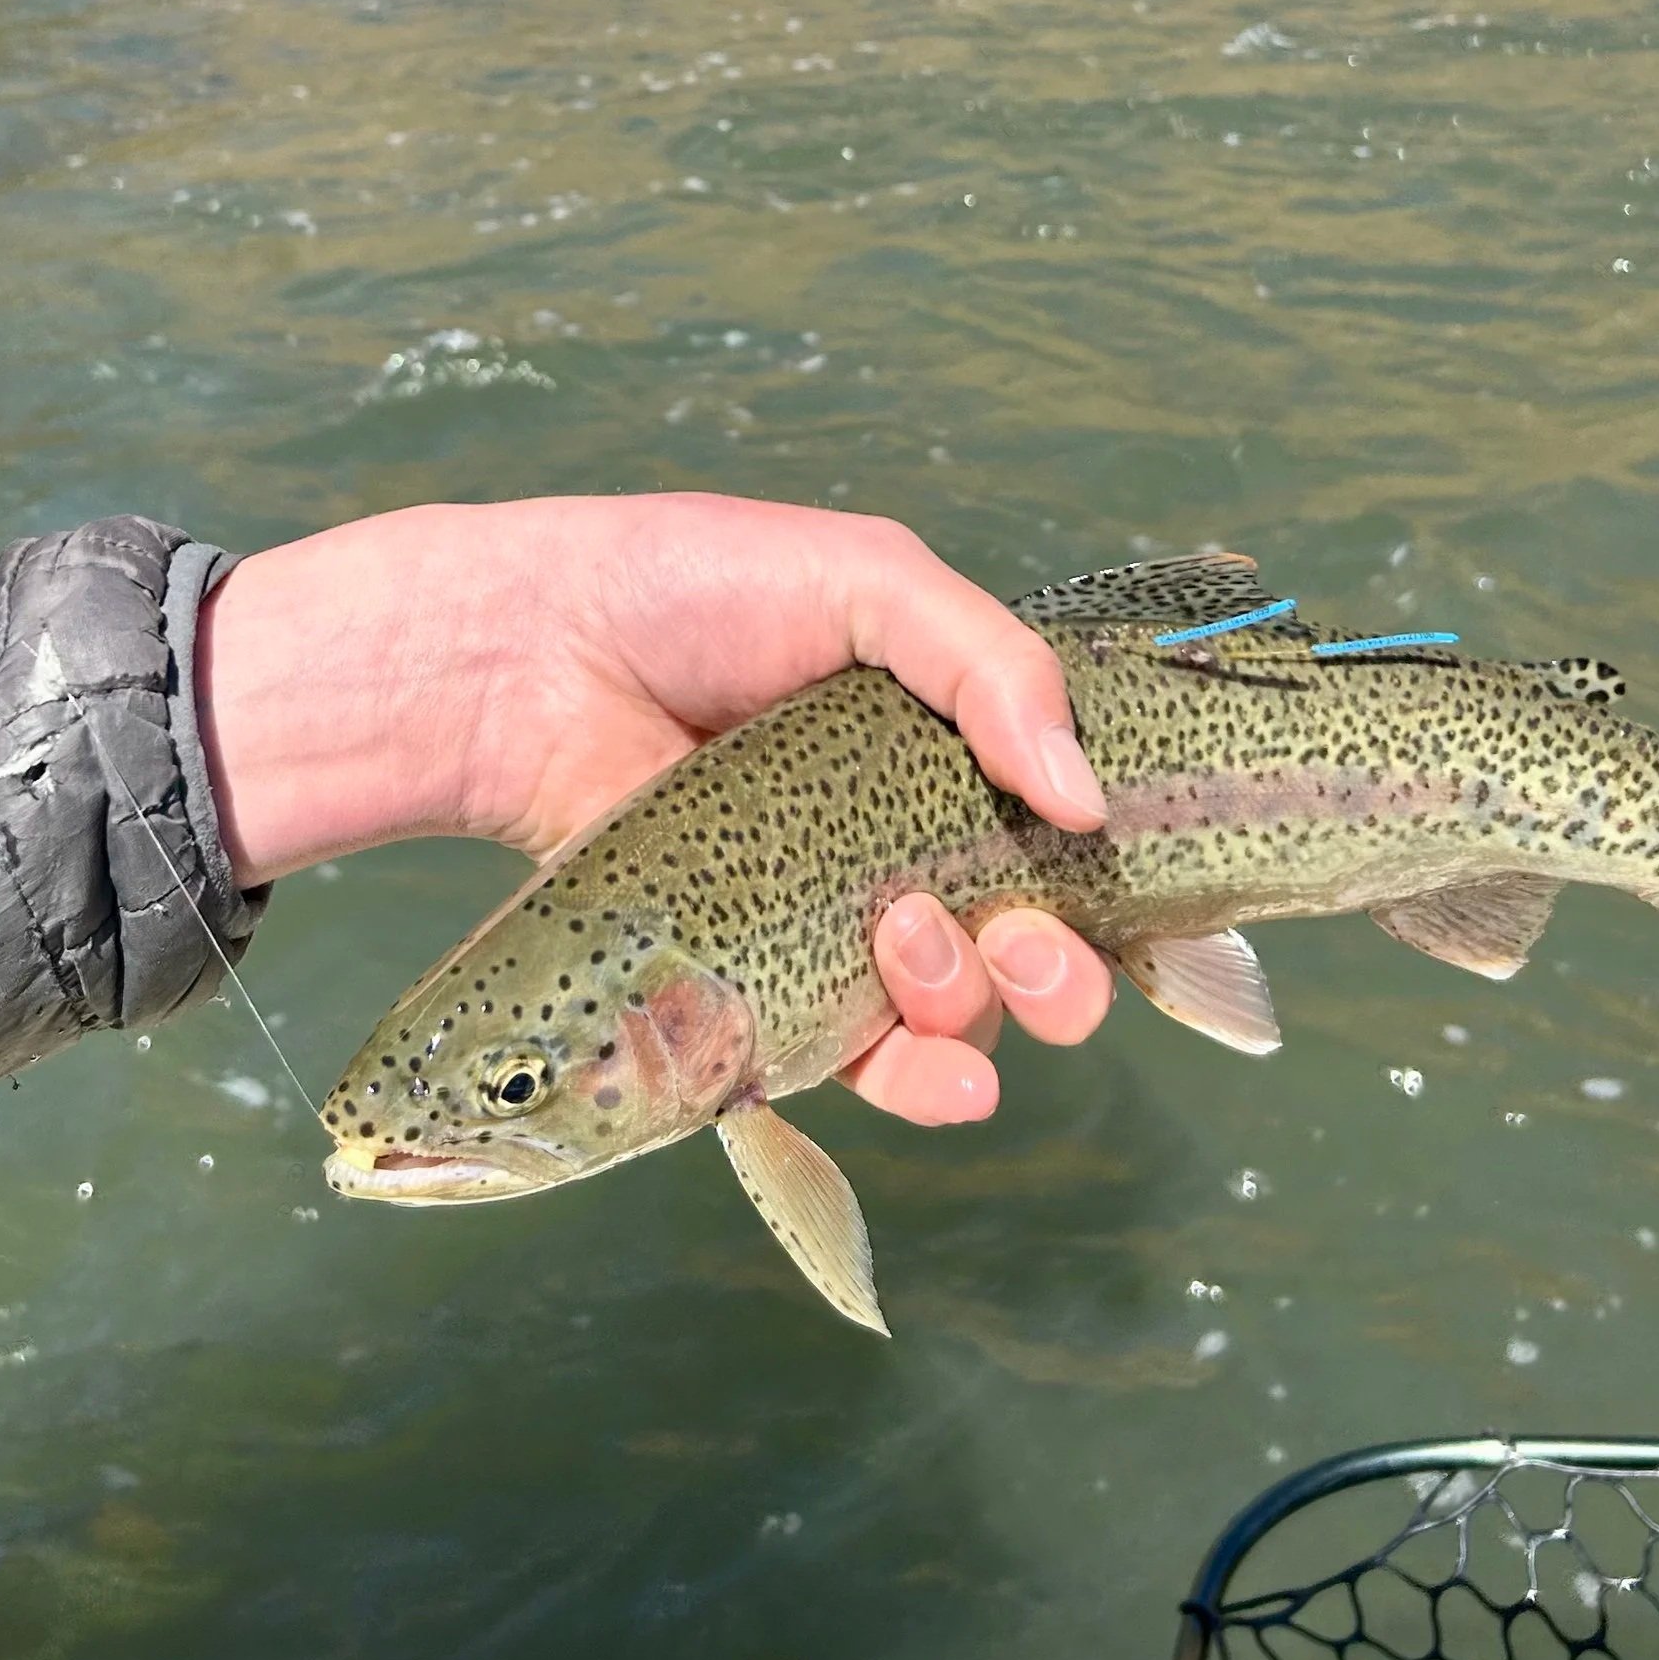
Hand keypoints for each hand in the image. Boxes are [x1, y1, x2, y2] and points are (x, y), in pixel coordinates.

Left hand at [192, 492, 1117, 1128]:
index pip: (1058, 835)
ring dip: (969, 1008)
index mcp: (937, 750)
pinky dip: (909, 1084)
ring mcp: (820, 924)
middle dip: (1059, 974)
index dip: (1108, 875)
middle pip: (1023, 948)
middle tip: (1030, 948)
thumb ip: (990, 664)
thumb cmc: (686, 587)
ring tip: (914, 945)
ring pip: (944, 1015)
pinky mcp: (746, 986)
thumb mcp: (865, 576)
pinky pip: (844, 1062)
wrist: (527, 653)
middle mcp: (894, 848)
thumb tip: (1084, 799)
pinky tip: (942, 1073)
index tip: (1131, 882)